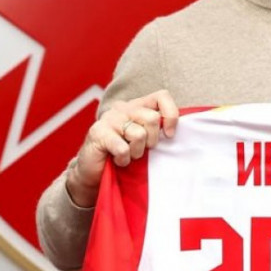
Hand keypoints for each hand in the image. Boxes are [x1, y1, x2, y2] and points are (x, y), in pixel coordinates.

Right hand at [66, 90, 178, 207]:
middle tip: (141, 150)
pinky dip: (124, 160)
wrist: (94, 173)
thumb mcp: (144, 140)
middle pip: (152, 118)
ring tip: (128, 156)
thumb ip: (157, 130)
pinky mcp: (98, 133)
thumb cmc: (123, 156)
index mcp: (137, 105)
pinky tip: (117, 161)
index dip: (171, 115)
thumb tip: (176, 131)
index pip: (162, 96)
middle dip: (152, 141)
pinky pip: (123, 148)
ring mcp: (109, 119)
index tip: (169, 135)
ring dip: (136, 152)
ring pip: (139, 134)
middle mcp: (123, 108)